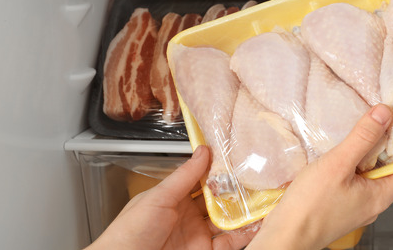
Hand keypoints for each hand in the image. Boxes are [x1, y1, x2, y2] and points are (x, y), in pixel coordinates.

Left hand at [86, 145, 255, 249]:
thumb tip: (203, 152)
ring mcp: (198, 235)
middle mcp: (188, 215)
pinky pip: (230, 243)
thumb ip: (183, 176)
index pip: (201, 179)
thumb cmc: (129, 234)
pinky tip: (256, 223)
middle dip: (237, 189)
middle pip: (219, 199)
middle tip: (256, 177)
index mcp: (173, 198)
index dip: (219, 169)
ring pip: (228, 220)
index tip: (237, 157)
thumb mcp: (157, 198)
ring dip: (245, 211)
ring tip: (263, 198)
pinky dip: (246, 234)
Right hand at [246, 104, 392, 249]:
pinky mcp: (342, 205)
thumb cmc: (311, 207)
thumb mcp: (338, 164)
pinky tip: (349, 150)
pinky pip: (360, 180)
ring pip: (377, 175)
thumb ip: (362, 138)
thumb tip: (385, 112)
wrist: (285, 237)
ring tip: (376, 128)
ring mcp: (358, 205)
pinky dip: (361, 162)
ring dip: (379, 153)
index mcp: (381, 195)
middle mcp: (374, 202)